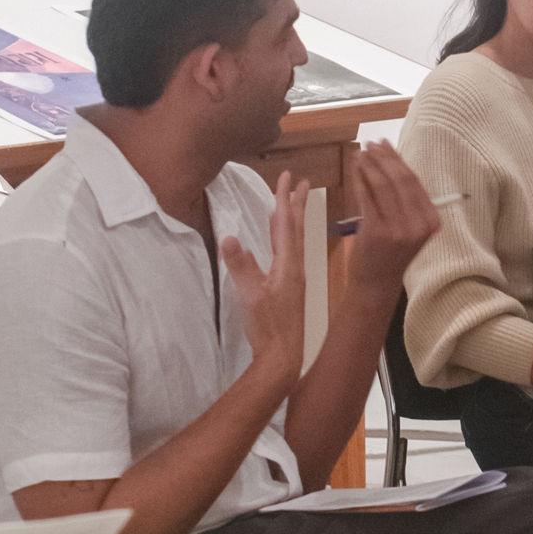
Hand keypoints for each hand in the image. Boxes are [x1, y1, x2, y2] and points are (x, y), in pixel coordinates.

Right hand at [220, 172, 309, 379]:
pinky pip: (290, 255)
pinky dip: (288, 240)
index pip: (286, 224)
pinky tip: (283, 246)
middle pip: (296, 229)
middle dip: (297, 204)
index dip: (285, 199)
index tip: (289, 176)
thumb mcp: (250, 294)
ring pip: (295, 241)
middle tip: (303, 182)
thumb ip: (240, 265)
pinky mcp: (290, 291)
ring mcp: (294, 280)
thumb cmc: (268, 327)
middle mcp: (295, 269)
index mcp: (288, 265)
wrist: (283, 358)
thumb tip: (229, 236)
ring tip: (294, 205)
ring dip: (294, 220)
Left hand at [351, 140, 442, 287]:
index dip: (397, 159)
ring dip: (369, 165)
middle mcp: (419, 225)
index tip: (384, 145)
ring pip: (382, 185)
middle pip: (400, 179)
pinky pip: (367, 196)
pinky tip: (355, 169)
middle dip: (383, 158)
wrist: (377, 283)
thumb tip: (392, 161)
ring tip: (361, 153)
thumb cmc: (390, 253)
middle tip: (370, 144)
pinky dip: (359, 179)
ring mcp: (398, 229)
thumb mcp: (409, 228)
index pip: (414, 181)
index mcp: (431, 221)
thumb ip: (407, 200)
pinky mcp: (377, 231)